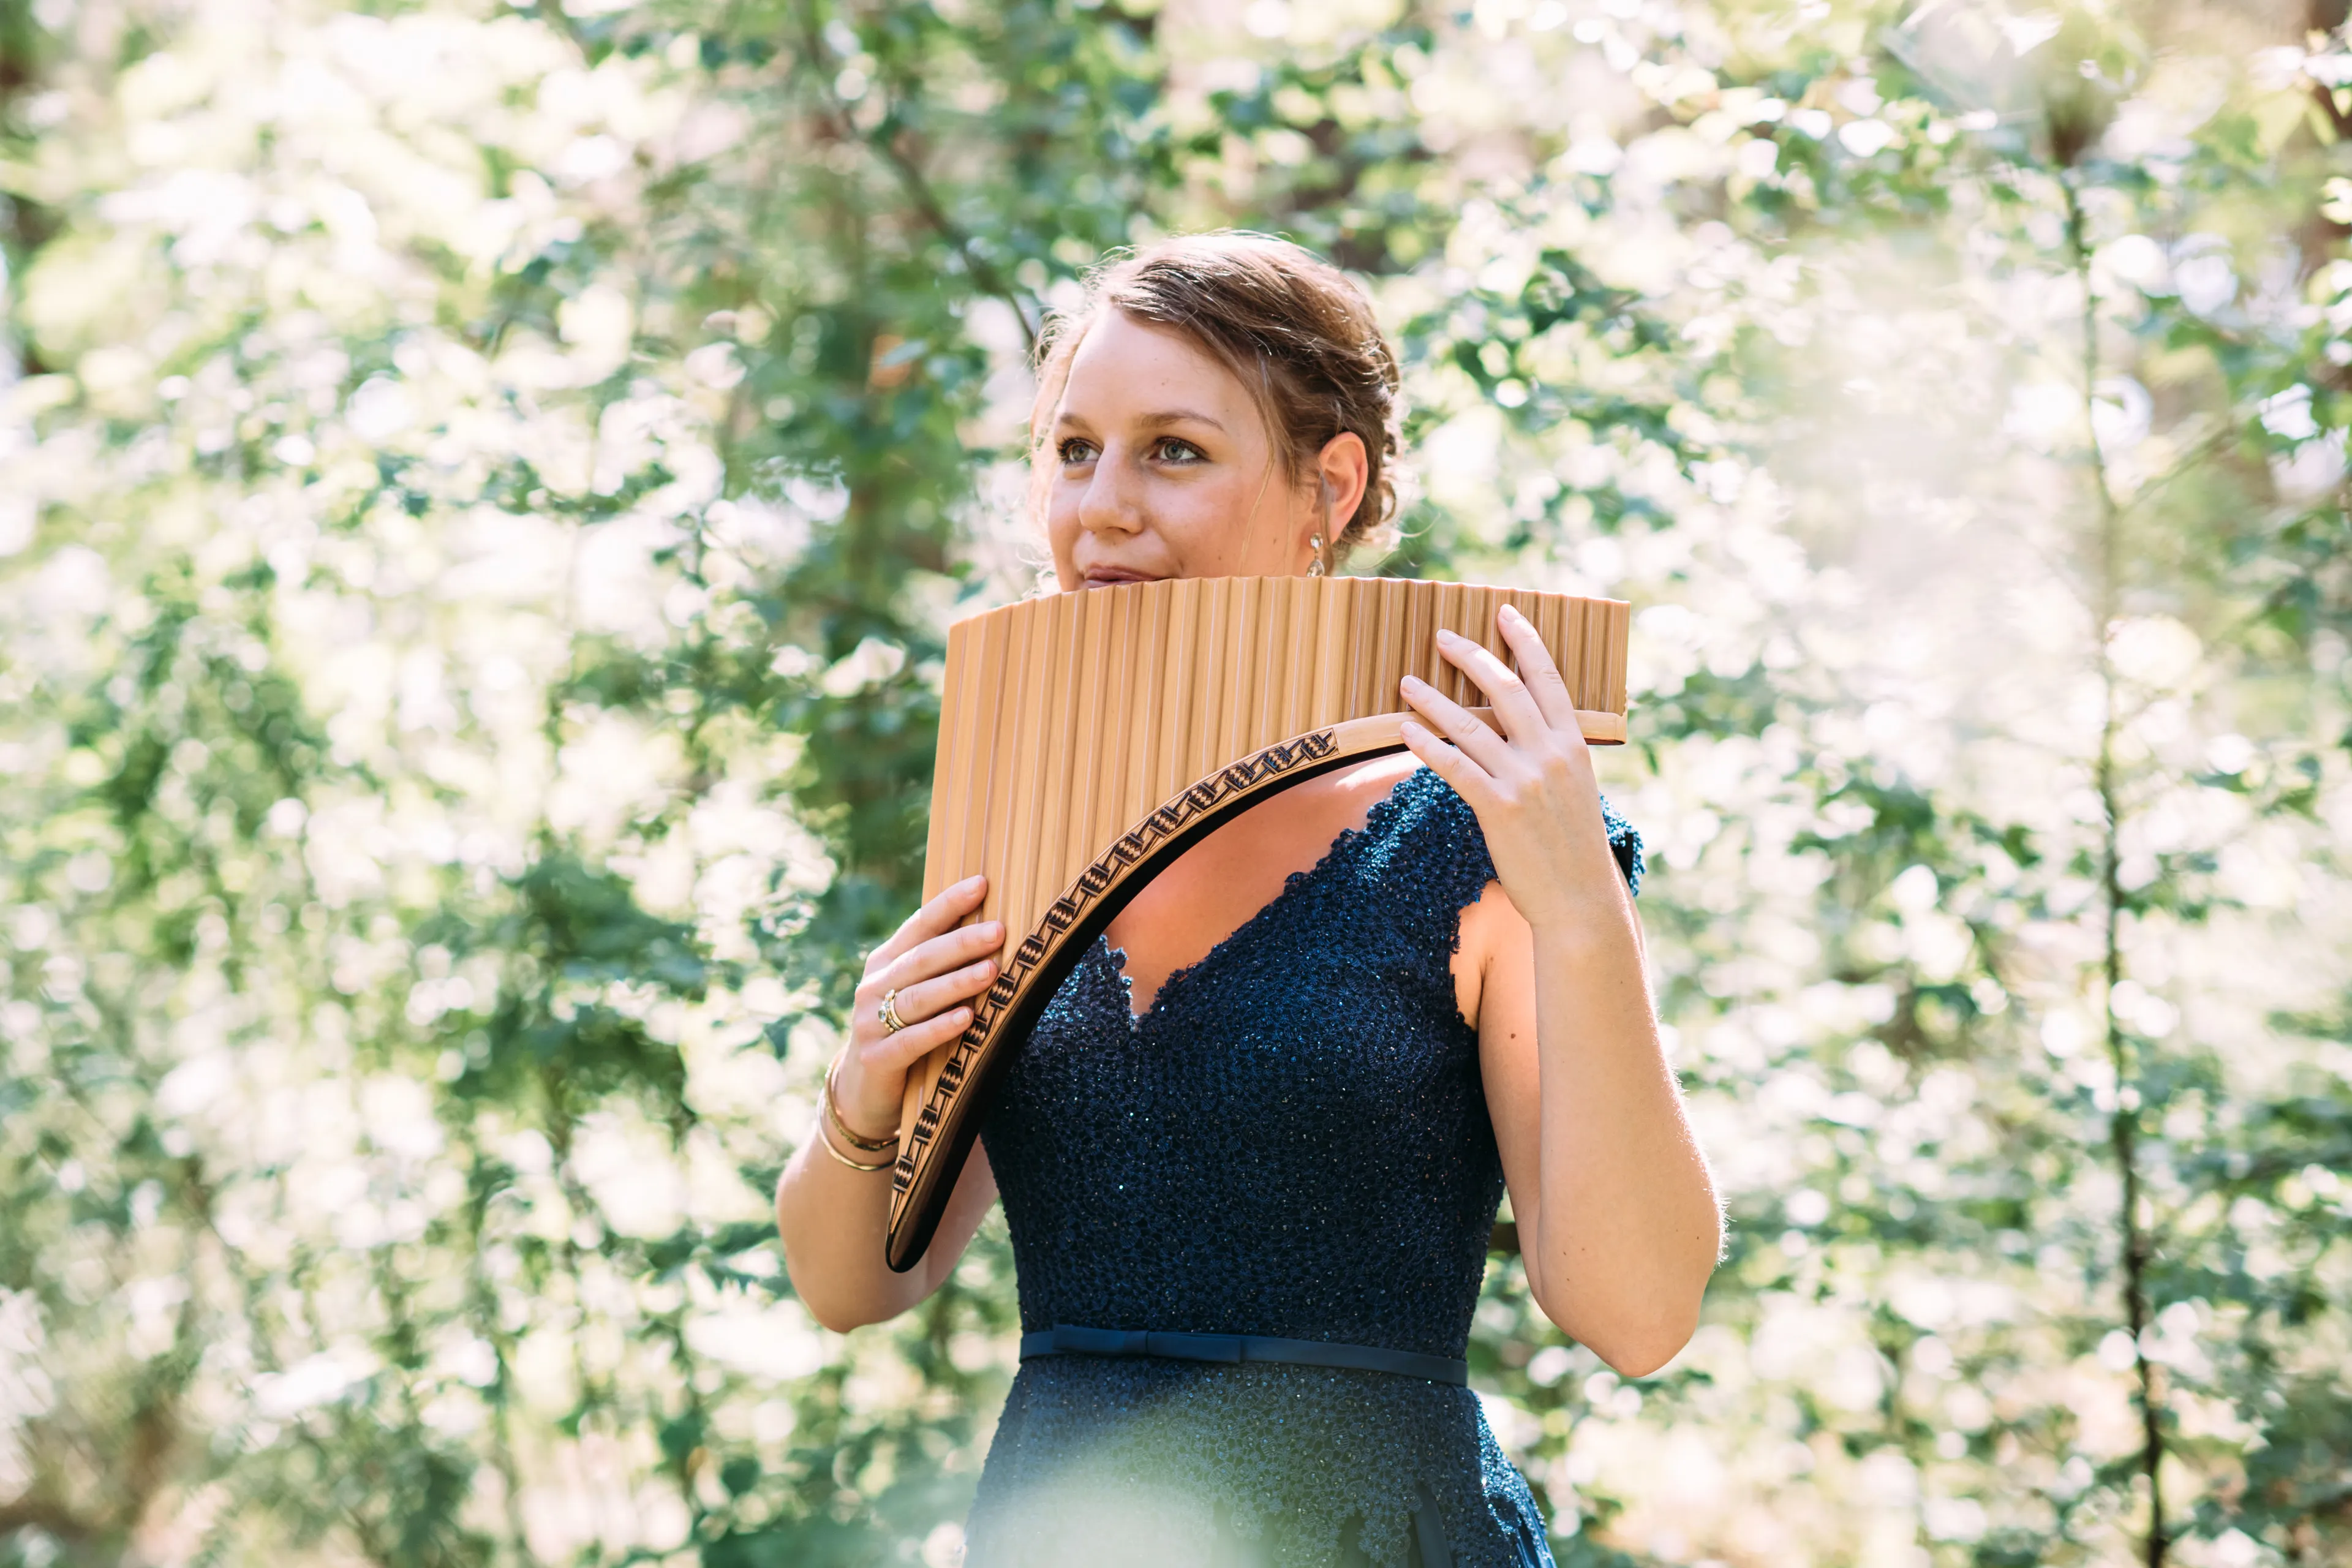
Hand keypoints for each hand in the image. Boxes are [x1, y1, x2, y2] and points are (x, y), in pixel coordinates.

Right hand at [832, 876, 1004, 1142]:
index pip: (919, 926)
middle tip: (999, 931)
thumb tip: (992, 925)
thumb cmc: (903, 1030)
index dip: (949, 904)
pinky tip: (967, 1018)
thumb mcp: (914, 991)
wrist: (864, 1090)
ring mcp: (869, 1023)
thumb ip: (939, 964)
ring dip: (957, 983)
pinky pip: (912, 1040)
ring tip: (992, 971)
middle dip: (962, 943)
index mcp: (885, 962)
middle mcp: (873, 986)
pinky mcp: (876, 1059)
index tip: (982, 884)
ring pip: (919, 998)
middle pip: (922, 959)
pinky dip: (940, 1028)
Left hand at [1398, 604, 1626, 931]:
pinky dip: (1427, 743)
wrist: (1580, 901)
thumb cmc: (1573, 848)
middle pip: (1504, 689)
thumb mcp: (1575, 791)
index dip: (1523, 641)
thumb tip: (1525, 732)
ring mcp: (1525, 780)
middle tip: (1440, 637)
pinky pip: (1454, 766)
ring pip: (1470, 724)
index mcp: (1574, 745)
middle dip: (1470, 656)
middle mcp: (1551, 755)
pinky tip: (1405, 728)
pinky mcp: (1498, 808)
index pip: (1548, 678)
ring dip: (1432, 698)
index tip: (1503, 612)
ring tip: (1406, 681)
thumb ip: (1553, 756)